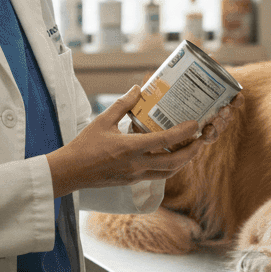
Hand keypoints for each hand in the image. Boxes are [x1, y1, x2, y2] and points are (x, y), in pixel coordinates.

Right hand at [47, 86, 223, 197]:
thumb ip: (123, 105)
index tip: (195, 124)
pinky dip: (167, 167)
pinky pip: (156, 176)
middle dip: (191, 152)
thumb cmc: (84, 146)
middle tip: (200, 140)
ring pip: (167, 173)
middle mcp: (136, 164)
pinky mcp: (131, 181)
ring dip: (182, 163)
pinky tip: (167, 157)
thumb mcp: (102, 121)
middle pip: (174, 163)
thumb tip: (138, 89)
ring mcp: (135, 176)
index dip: (184, 133)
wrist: (71, 172)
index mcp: (130, 148)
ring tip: (189, 149)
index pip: (165, 141)